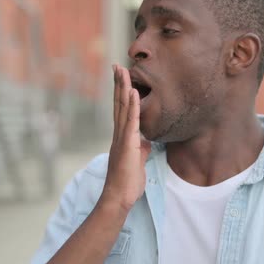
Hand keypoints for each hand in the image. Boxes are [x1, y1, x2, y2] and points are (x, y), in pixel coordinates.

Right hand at [101, 64, 151, 211]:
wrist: (119, 197)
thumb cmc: (127, 182)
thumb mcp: (138, 161)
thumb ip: (141, 149)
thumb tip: (146, 142)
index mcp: (122, 137)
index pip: (121, 110)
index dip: (121, 93)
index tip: (121, 77)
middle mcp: (119, 134)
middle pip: (119, 104)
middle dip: (118, 84)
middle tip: (117, 66)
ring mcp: (122, 138)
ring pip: (123, 108)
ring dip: (124, 88)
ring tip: (124, 71)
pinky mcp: (127, 145)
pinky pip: (131, 122)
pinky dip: (133, 106)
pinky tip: (134, 92)